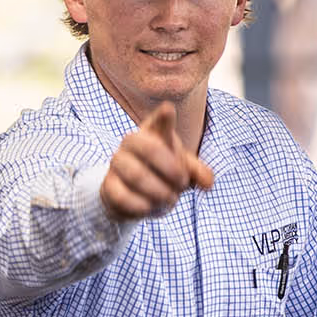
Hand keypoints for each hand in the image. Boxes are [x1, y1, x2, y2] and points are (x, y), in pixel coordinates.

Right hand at [100, 102, 214, 220]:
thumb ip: (199, 173)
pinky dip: (142, 205)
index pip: (159, 121)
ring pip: (137, 175)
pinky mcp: (108, 184)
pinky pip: (124, 196)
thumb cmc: (162, 173)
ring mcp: (117, 162)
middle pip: (149, 149)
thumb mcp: (184, 170)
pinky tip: (150, 207)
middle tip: (182, 183)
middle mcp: (131, 142)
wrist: (132, 195)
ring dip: (159, 191)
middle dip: (171, 169)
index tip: (169, 110)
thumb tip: (208, 183)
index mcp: (153, 132)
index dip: (164, 117)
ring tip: (169, 198)